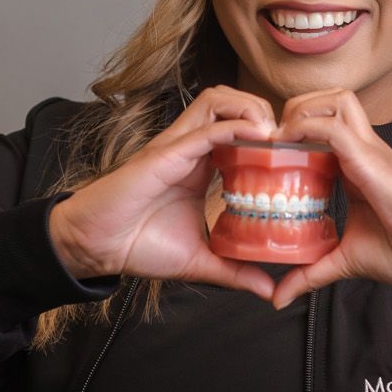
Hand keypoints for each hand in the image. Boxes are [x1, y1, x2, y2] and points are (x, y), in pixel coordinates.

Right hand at [49, 86, 279, 300]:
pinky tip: (260, 135)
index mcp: (200, 166)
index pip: (238, 130)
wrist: (96, 246)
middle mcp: (190, 149)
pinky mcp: (166, 153)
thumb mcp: (202, 261)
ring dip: (251, 107)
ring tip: (275, 132)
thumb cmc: (139, 246)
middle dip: (264, 110)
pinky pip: (206, 127)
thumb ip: (236, 271)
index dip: (268, 134)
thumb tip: (270, 291)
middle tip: (287, 139)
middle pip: (231, 103)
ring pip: (218, 100)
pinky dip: (236, 125)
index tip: (295, 155)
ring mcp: (178, 146)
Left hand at [266, 86, 391, 309]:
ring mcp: (370, 150)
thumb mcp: (345, 260)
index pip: (326, 125)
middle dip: (297, 107)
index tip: (269, 154)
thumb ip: (311, 272)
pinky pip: (333, 127)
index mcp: (358, 166)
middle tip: (274, 139)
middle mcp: (365, 150)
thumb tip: (279, 297)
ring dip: (303, 109)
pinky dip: (305, 128)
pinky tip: (286, 146)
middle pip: (331, 98)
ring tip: (281, 138)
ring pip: (336, 99)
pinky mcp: (371, 159)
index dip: (296, 130)